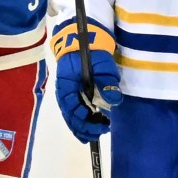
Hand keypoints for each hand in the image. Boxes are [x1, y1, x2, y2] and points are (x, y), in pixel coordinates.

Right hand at [50, 17, 121, 142]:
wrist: (82, 42)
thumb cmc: (92, 53)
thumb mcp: (102, 65)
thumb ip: (107, 82)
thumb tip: (114, 100)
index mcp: (67, 85)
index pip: (72, 107)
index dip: (85, 119)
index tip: (101, 124)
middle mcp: (64, 93)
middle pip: (70, 117)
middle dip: (85, 128)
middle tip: (102, 131)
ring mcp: (66, 95)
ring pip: (70, 119)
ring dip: (82, 129)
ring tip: (95, 136)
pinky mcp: (72, 97)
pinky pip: (73, 115)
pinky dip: (79, 126)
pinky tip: (87, 134)